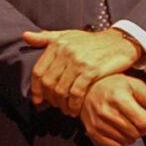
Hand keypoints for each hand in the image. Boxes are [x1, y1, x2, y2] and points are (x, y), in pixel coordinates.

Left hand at [23, 27, 145, 113]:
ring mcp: (79, 62)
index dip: (36, 89)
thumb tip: (25, 36)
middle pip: (48, 83)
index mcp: (57, 44)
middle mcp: (66, 52)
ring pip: (61, 90)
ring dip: (62, 104)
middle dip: (50, 99)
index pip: (39, 71)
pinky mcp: (92, 71)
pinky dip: (74, 104)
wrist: (119, 41)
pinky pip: (77, 93)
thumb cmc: (92, 41)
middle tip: (55, 106)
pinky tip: (76, 109)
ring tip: (66, 109)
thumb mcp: (68, 35)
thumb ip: (46, 37)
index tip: (38, 100)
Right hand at [77, 74, 145, 145]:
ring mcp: (98, 123)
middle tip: (139, 118)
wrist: (85, 89)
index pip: (142, 120)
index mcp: (119, 98)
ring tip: (128, 122)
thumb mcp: (133, 85)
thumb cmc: (112, 85)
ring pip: (127, 141)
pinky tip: (119, 130)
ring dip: (133, 135)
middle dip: (143, 129)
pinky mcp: (93, 131)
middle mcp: (107, 112)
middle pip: (136, 132)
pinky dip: (122, 141)